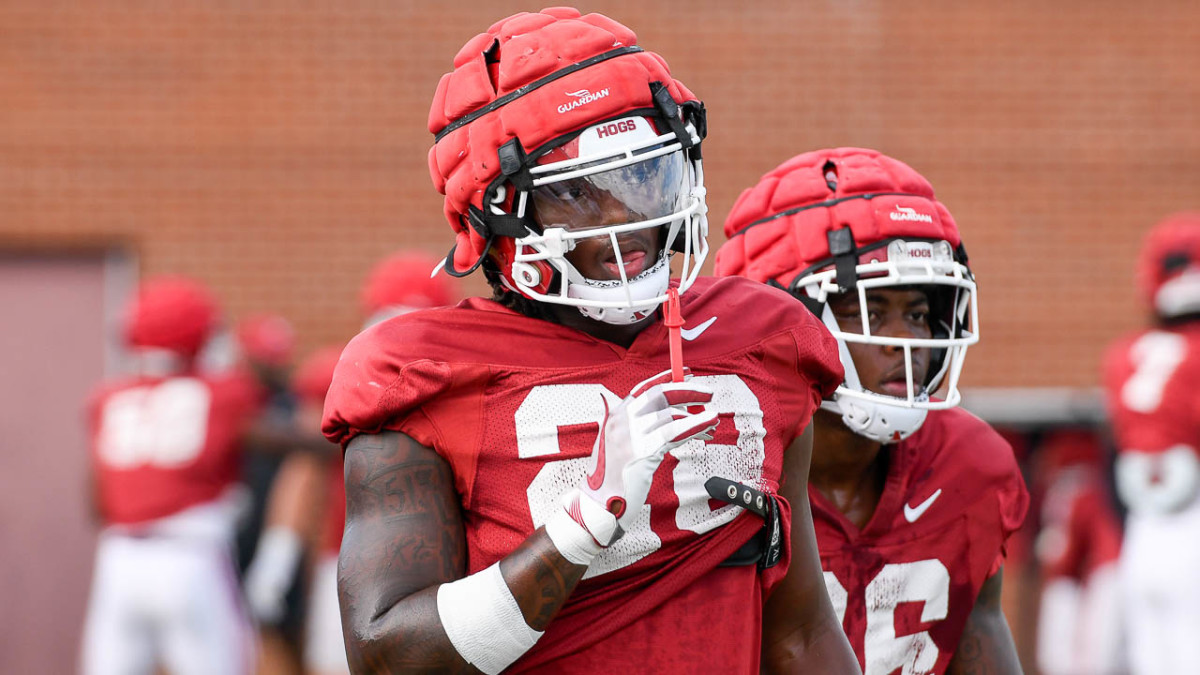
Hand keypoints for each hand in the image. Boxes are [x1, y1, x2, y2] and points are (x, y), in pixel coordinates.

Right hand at [565, 370, 718, 546]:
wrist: (597, 505)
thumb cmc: (612, 477)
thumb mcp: (617, 444)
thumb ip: (635, 427)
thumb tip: (669, 414)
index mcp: (615, 416)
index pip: (644, 388)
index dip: (667, 377)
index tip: (686, 371)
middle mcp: (621, 421)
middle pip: (660, 395)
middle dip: (688, 391)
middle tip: (708, 394)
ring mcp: (629, 436)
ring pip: (670, 414)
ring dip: (697, 415)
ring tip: (714, 419)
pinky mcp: (641, 452)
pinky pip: (674, 434)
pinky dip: (694, 427)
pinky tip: (708, 428)